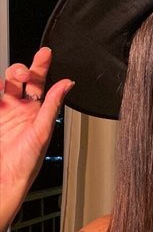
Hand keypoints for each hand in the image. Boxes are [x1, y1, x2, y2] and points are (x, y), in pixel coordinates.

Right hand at [0, 47, 72, 192]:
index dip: (42, 66)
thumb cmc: (27, 163)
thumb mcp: (42, 131)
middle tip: (25, 74)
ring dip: (8, 77)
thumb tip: (66, 84)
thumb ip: (52, 105)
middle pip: (20, 80)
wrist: (4, 178)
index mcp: (38, 113)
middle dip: (22, 70)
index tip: (45, 52)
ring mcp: (4, 113)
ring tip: (13, 79)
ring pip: (5, 85)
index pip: (41, 84)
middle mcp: (21, 110)